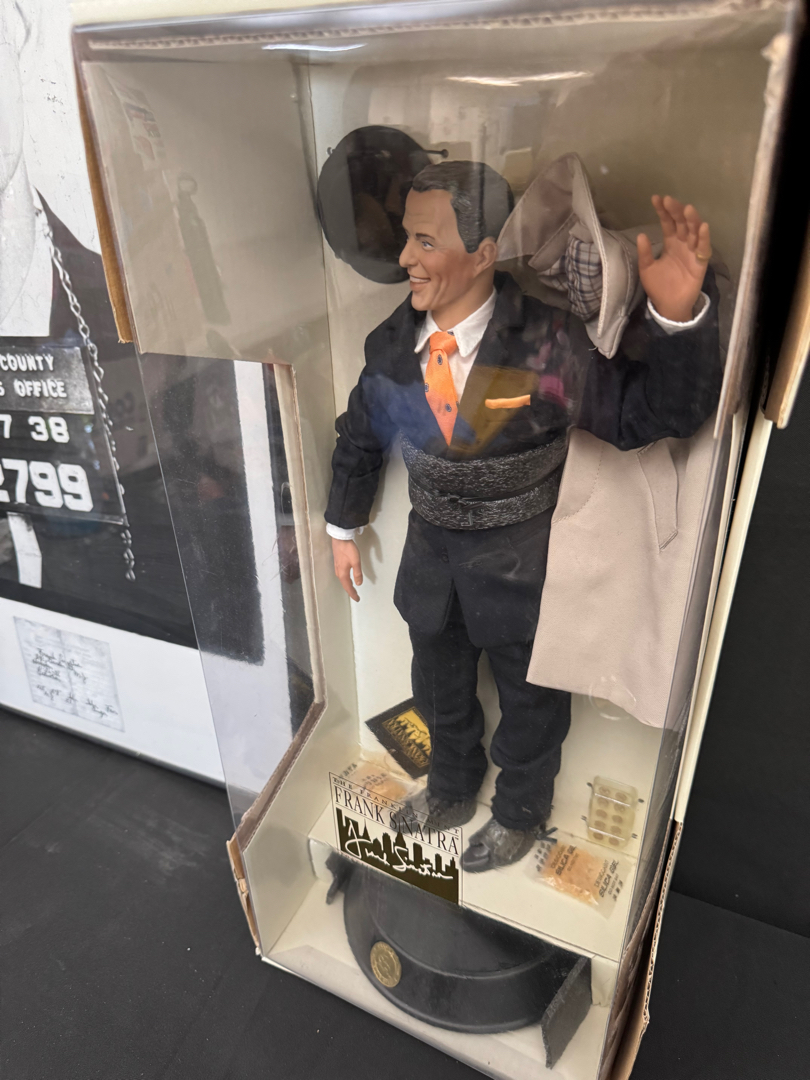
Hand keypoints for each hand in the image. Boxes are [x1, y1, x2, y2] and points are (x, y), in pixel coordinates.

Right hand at [332, 537, 362, 600]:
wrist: (340, 539)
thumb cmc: (348, 550)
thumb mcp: (356, 562)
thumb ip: (357, 573)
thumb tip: (358, 584)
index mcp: (343, 574)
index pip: (348, 587)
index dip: (353, 594)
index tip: (357, 599)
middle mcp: (339, 572)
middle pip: (345, 585)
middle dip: (350, 591)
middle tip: (356, 596)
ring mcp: (337, 568)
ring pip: (343, 580)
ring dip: (348, 585)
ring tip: (353, 589)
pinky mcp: (337, 563)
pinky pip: (342, 575)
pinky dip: (345, 580)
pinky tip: (348, 578)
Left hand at [637, 195, 710, 322]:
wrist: (668, 306)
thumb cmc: (658, 287)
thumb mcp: (646, 269)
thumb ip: (645, 253)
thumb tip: (641, 235)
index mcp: (670, 243)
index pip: (668, 222)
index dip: (663, 211)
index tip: (656, 199)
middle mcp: (682, 244)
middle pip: (681, 223)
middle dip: (676, 211)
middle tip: (669, 200)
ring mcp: (692, 252)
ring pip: (694, 232)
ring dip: (691, 220)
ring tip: (687, 209)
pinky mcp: (700, 263)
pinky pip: (703, 248)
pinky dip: (704, 238)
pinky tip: (702, 227)